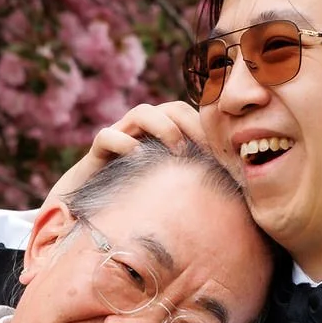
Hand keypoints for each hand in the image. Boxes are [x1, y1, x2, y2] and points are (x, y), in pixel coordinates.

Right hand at [41, 102, 210, 210]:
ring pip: (141, 112)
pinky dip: (124, 143)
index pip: (189, 116)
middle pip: (171, 108)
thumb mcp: (171, 196)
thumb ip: (196, 189)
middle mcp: (142, 133)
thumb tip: (235, 200)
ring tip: (178, 151)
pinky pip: (107, 136)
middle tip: (206, 149)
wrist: (87, 214)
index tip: (223, 152)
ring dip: (164, 127)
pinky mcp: (97, 154)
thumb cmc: (137, 207)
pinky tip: (139, 159)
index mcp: (163, 138)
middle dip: (191, 123)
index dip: (207, 128)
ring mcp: (119, 139)